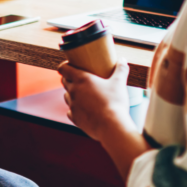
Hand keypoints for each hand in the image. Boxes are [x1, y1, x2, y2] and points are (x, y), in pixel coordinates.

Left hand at [59, 59, 150, 180]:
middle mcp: (73, 91)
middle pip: (64, 81)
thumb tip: (123, 59)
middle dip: (69, 78)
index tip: (69, 65)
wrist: (111, 126)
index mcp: (81, 79)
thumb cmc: (114, 102)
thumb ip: (120, 69)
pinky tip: (83, 110)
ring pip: (66, 96)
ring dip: (71, 94)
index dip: (64, 65)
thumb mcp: (119, 83)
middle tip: (78, 78)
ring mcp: (72, 105)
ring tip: (82, 94)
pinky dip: (75, 109)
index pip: (64, 68)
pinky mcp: (75, 118)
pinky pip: (70, 112)